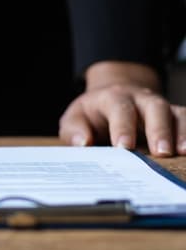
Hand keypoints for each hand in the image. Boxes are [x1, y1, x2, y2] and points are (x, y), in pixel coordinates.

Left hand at [58, 61, 185, 156]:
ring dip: (182, 132)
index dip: (123, 127)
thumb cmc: (92, 114)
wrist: (112, 97)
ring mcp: (161, 106)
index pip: (120, 109)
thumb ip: (74, 130)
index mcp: (113, 98)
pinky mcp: (175, 117)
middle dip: (158, 130)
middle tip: (161, 152)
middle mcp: (141, 99)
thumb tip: (83, 143)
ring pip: (176, 114)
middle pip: (154, 108)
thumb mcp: (75, 118)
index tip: (123, 147)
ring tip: (183, 152)